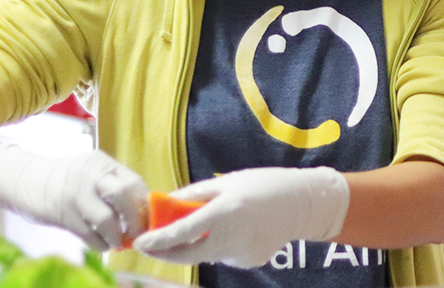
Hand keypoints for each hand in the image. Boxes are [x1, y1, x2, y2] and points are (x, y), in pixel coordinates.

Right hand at [0, 143, 147, 250]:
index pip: (133, 182)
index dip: (144, 204)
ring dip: (117, 236)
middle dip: (135, 219)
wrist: (24, 178)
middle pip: (124, 196)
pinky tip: (103, 244)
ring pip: (106, 219)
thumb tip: (140, 207)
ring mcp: (76, 195)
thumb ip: (112, 183)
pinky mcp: (62, 215)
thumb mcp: (91, 170)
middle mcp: (91, 176)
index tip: (147, 217)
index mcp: (102, 164)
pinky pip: (88, 234)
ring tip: (119, 242)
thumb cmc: (64, 177)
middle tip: (138, 232)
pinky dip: (100, 243)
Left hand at [132, 166, 348, 267]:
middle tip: (151, 246)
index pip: (182, 232)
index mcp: (225, 212)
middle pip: (188, 255)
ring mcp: (243, 253)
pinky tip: (238, 230)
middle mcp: (232, 237)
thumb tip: (165, 206)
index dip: (157, 239)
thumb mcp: (227, 182)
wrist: (304, 203)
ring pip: (208, 254)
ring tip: (212, 224)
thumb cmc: (263, 185)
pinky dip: (221, 245)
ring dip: (198, 244)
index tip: (139, 242)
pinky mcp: (251, 262)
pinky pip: (226, 256)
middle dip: (166, 252)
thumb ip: (194, 196)